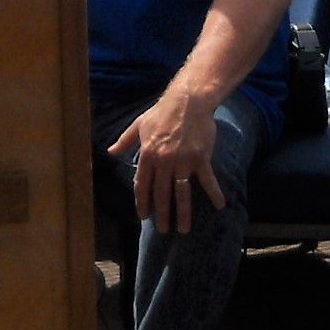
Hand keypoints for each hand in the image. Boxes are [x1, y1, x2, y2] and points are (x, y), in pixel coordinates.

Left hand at [108, 89, 225, 233]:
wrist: (187, 100)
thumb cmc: (162, 111)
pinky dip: (214, 193)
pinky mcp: (200, 158)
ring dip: (182, 213)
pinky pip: (207, 180)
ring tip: (183, 229)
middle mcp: (164, 161)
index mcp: (148, 154)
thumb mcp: (139, 124)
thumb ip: (125, 141)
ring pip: (181, 193)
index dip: (142, 202)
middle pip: (161, 194)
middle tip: (163, 230)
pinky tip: (220, 206)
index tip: (143, 216)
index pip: (142, 184)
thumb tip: (110, 152)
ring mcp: (183, 161)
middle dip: (161, 214)